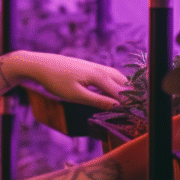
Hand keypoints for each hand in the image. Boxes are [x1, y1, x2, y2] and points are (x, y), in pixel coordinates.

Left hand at [9, 50, 127, 109]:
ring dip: (125, 88)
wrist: (41, 64)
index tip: (137, 115)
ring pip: (117, 77)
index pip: (121, 92)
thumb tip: (117, 106)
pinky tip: (114, 91)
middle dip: (132, 95)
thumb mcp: (75, 95)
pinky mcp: (90, 66)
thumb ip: (97, 100)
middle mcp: (101, 69)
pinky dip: (116, 84)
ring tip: (131, 101)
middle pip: (123, 83)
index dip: (130, 104)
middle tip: (139, 109)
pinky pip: (109, 75)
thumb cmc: (56, 81)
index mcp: (99, 76)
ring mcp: (96, 66)